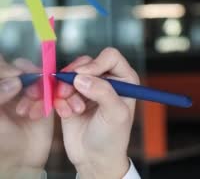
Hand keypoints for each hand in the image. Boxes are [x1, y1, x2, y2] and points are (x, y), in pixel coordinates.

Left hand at [0, 55, 53, 177]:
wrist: (20, 162)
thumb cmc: (1, 141)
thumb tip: (16, 80)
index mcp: (0, 90)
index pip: (4, 67)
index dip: (11, 68)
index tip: (18, 75)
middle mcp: (14, 88)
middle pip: (23, 70)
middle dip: (30, 79)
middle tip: (30, 94)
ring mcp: (32, 94)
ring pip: (41, 79)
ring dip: (43, 91)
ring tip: (35, 111)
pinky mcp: (49, 102)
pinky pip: (56, 91)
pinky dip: (56, 98)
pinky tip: (48, 111)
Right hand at [54, 48, 138, 178]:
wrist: (94, 158)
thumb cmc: (112, 137)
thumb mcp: (114, 114)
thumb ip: (102, 92)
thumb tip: (81, 77)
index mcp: (125, 79)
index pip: (110, 57)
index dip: (95, 63)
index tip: (82, 75)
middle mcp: (107, 79)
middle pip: (86, 62)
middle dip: (74, 76)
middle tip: (68, 92)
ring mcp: (88, 87)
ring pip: (70, 75)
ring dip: (66, 90)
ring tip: (73, 109)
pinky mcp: (71, 97)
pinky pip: (58, 89)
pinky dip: (59, 100)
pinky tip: (67, 114)